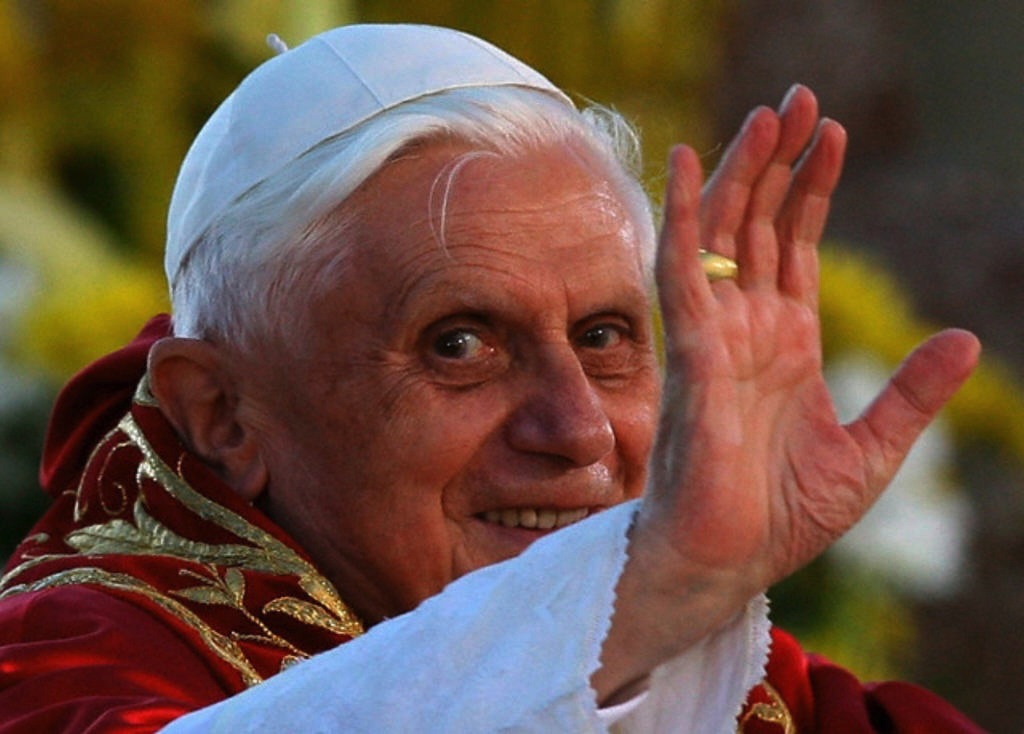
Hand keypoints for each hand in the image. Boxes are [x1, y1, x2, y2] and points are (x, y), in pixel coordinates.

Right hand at [595, 85, 979, 699]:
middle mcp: (747, 328)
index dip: (813, 190)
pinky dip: (684, 214)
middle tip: (800, 99)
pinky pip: (681, 270)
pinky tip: (691, 161)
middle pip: (758, 225)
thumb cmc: (785, 515)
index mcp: (786, 343)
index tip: (833, 135)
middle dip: (780, 161)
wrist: (729, 560)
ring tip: (770, 114)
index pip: (794, 246)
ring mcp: (716, 335)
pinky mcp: (692, 353)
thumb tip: (967, 337)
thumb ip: (912, 393)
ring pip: (724, 233)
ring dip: (743, 171)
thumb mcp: (873, 450)